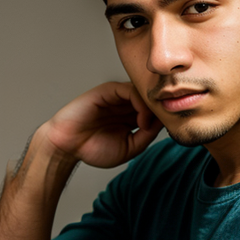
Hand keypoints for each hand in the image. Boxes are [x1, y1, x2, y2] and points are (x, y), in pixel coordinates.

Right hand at [42, 81, 162, 167]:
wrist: (67, 147)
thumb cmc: (93, 149)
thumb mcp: (129, 148)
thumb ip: (146, 136)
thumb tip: (162, 125)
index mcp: (132, 117)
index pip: (156, 110)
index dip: (166, 117)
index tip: (172, 130)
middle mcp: (127, 104)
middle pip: (153, 99)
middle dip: (163, 109)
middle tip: (168, 123)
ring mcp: (117, 97)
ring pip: (143, 93)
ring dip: (152, 107)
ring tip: (149, 125)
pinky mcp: (107, 91)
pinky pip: (129, 90)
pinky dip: (140, 102)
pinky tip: (141, 119)